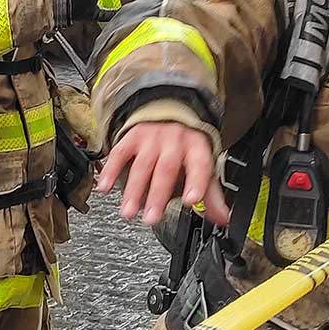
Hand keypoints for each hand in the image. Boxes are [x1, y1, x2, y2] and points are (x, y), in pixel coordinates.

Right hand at [96, 121, 230, 226]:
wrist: (169, 110)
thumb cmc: (186, 146)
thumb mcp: (203, 164)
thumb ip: (212, 194)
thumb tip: (224, 219)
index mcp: (197, 147)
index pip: (200, 165)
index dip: (196, 182)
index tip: (190, 200)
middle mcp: (175, 140)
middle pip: (167, 169)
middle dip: (158, 195)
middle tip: (151, 218)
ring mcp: (153, 137)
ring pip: (143, 165)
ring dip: (134, 190)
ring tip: (129, 212)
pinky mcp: (133, 136)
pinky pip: (120, 153)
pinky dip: (111, 171)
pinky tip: (105, 187)